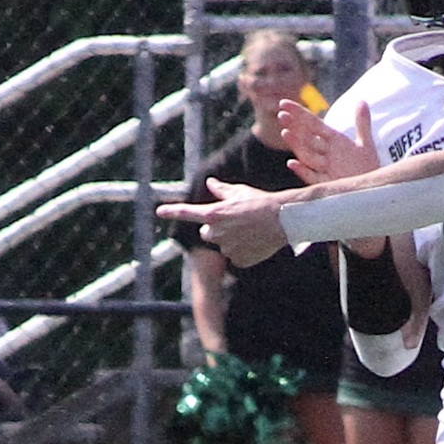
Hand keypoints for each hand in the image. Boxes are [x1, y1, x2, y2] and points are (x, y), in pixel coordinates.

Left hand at [157, 179, 288, 266]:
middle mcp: (216, 233)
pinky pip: (235, 256)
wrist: (284, 219)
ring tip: (250, 230)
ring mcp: (227, 248)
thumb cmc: (261, 202)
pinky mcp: (238, 260)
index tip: (159, 211)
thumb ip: (221, 190)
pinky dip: (243, 251)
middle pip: (207, 232)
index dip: (172, 211)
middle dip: (216, 228)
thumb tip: (210, 183)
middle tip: (236, 221)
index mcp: (214, 214)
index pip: (187, 213)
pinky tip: (255, 242)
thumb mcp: (240, 192)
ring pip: (223, 244)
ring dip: (232, 239)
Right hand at [280, 99, 378, 184]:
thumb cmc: (366, 168)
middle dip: (295, 126)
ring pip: (307, 155)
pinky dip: (302, 171)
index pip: (313, 124)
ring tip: (285, 132)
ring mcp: (324, 169)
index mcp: (333, 141)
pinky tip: (292, 163)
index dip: (299, 113)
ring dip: (296, 145)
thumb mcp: (365, 144)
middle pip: (307, 137)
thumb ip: (362, 122)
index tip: (284, 103)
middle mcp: (325, 154)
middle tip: (281, 115)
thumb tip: (362, 100)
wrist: (371, 191)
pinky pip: (312, 177)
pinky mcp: (327, 184)